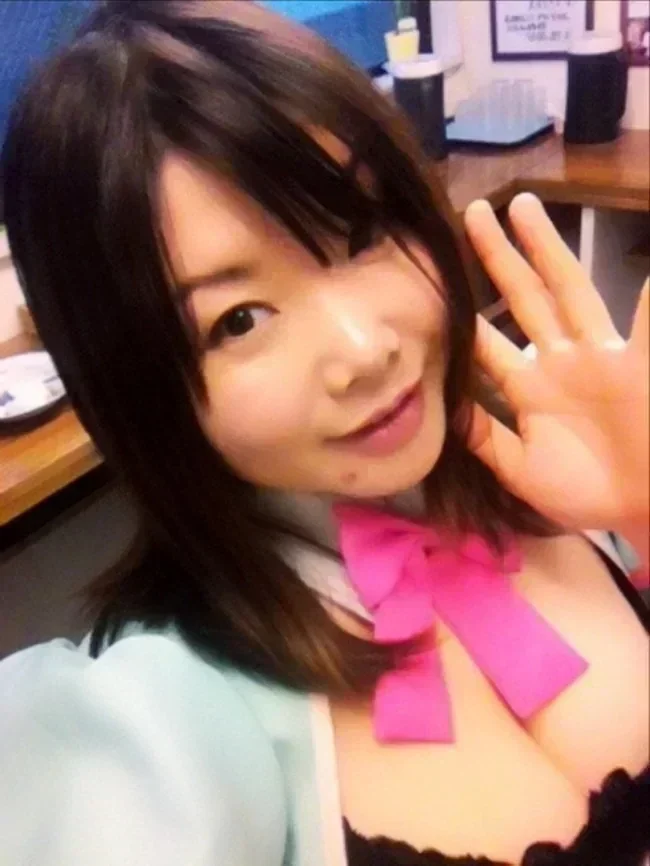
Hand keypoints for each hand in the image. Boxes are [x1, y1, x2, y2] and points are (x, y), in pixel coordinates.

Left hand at [463, 193, 648, 545]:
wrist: (639, 508)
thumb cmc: (582, 491)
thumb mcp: (519, 467)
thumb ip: (482, 435)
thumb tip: (441, 403)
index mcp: (528, 385)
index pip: (486, 340)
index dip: (460, 310)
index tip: (431, 277)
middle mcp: (558, 359)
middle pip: (523, 296)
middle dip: (498, 255)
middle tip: (472, 212)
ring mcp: (598, 353)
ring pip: (567, 288)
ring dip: (546, 249)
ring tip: (522, 206)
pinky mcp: (638, 358)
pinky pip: (643, 317)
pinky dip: (642, 291)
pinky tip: (637, 256)